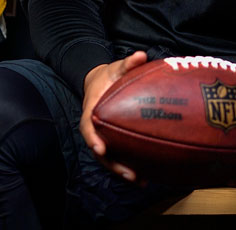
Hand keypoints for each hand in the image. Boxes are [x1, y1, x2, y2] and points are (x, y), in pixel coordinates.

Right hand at [79, 50, 147, 181]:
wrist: (100, 83)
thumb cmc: (107, 77)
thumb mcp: (115, 67)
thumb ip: (127, 63)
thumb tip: (140, 55)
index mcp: (91, 111)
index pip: (88, 128)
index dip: (93, 139)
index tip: (100, 148)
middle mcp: (95, 129)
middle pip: (100, 151)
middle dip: (113, 165)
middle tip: (130, 174)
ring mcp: (102, 136)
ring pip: (110, 158)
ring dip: (123, 171)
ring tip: (141, 180)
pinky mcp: (112, 140)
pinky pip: (119, 155)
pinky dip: (129, 165)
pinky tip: (147, 175)